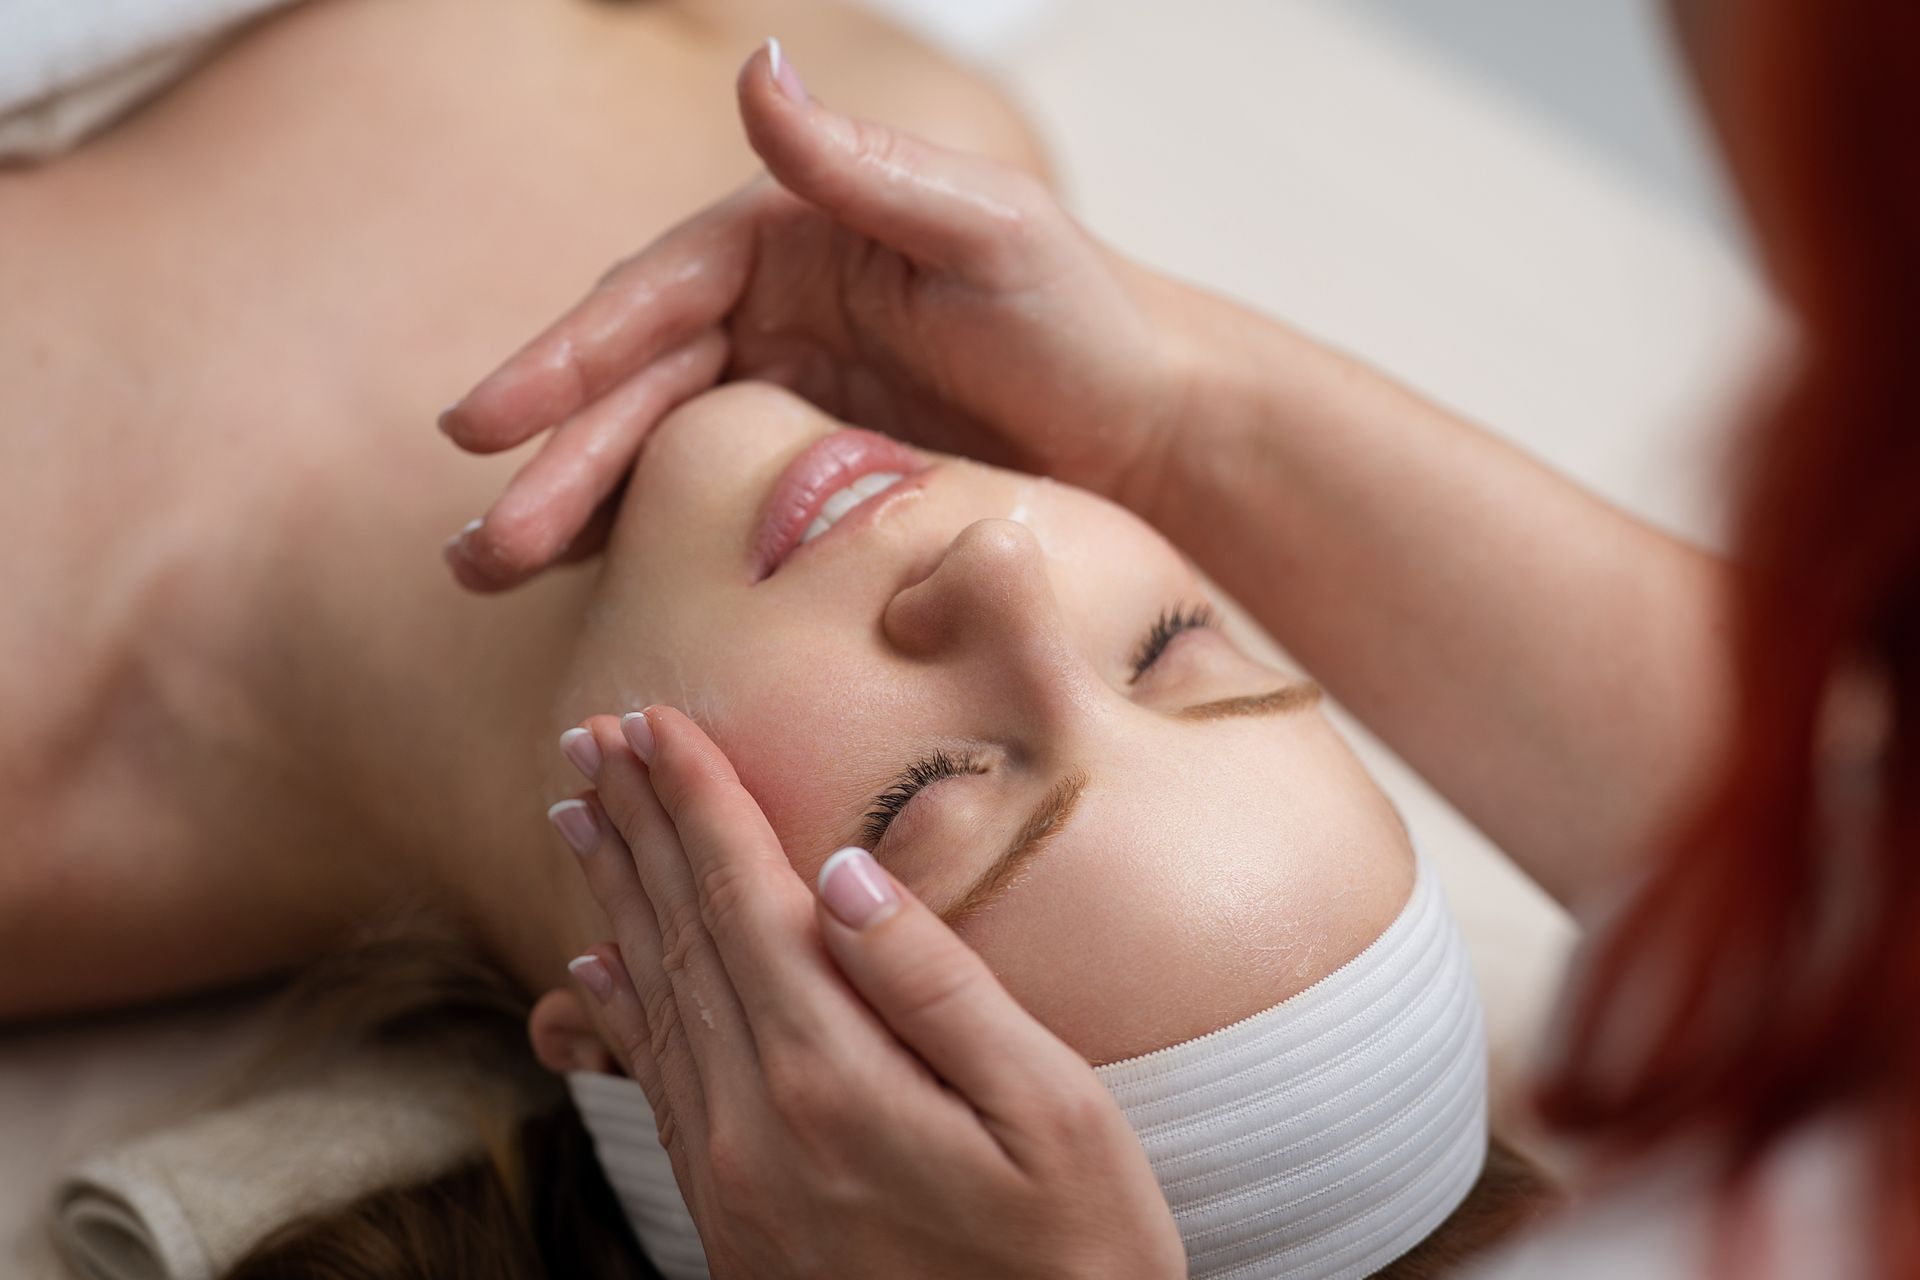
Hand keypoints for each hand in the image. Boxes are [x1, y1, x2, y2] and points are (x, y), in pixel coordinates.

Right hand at [441, 41, 1192, 590]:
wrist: (1151, 436)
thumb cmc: (1081, 321)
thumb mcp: (986, 230)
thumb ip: (864, 167)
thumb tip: (756, 64)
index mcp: (788, 243)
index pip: (654, 300)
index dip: (566, 360)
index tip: (487, 425)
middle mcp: (768, 317)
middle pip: (635, 390)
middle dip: (553, 463)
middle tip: (479, 547)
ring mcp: (785, 400)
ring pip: (656, 454)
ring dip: (575, 511)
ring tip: (491, 576)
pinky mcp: (810, 481)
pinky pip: (712, 509)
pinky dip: (649, 544)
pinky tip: (593, 593)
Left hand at [549, 707, 1185, 1279]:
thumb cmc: (1081, 1257)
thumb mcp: (1052, 1115)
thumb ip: (936, 987)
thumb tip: (845, 872)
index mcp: (834, 1080)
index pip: (746, 901)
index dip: (698, 802)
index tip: (653, 719)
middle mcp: (756, 1126)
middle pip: (680, 937)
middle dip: (637, 826)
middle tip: (589, 737)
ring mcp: (731, 1180)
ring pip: (653, 1001)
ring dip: (615, 896)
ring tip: (580, 815)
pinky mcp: (729, 1222)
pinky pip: (655, 1083)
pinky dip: (622, 1005)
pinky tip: (598, 962)